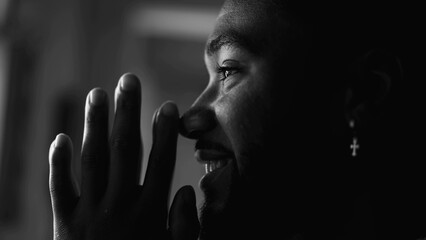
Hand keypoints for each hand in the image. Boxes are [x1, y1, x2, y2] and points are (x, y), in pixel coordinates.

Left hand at [48, 73, 199, 239]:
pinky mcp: (64, 225)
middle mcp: (119, 207)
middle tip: (128, 80)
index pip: (159, 163)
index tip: (168, 105)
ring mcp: (89, 214)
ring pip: (92, 160)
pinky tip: (61, 137)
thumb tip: (185, 190)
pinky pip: (58, 189)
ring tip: (97, 93)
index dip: (165, 133)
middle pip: (123, 151)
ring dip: (94, 124)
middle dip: (127, 113)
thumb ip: (184, 226)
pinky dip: (58, 163)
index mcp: (148, 215)